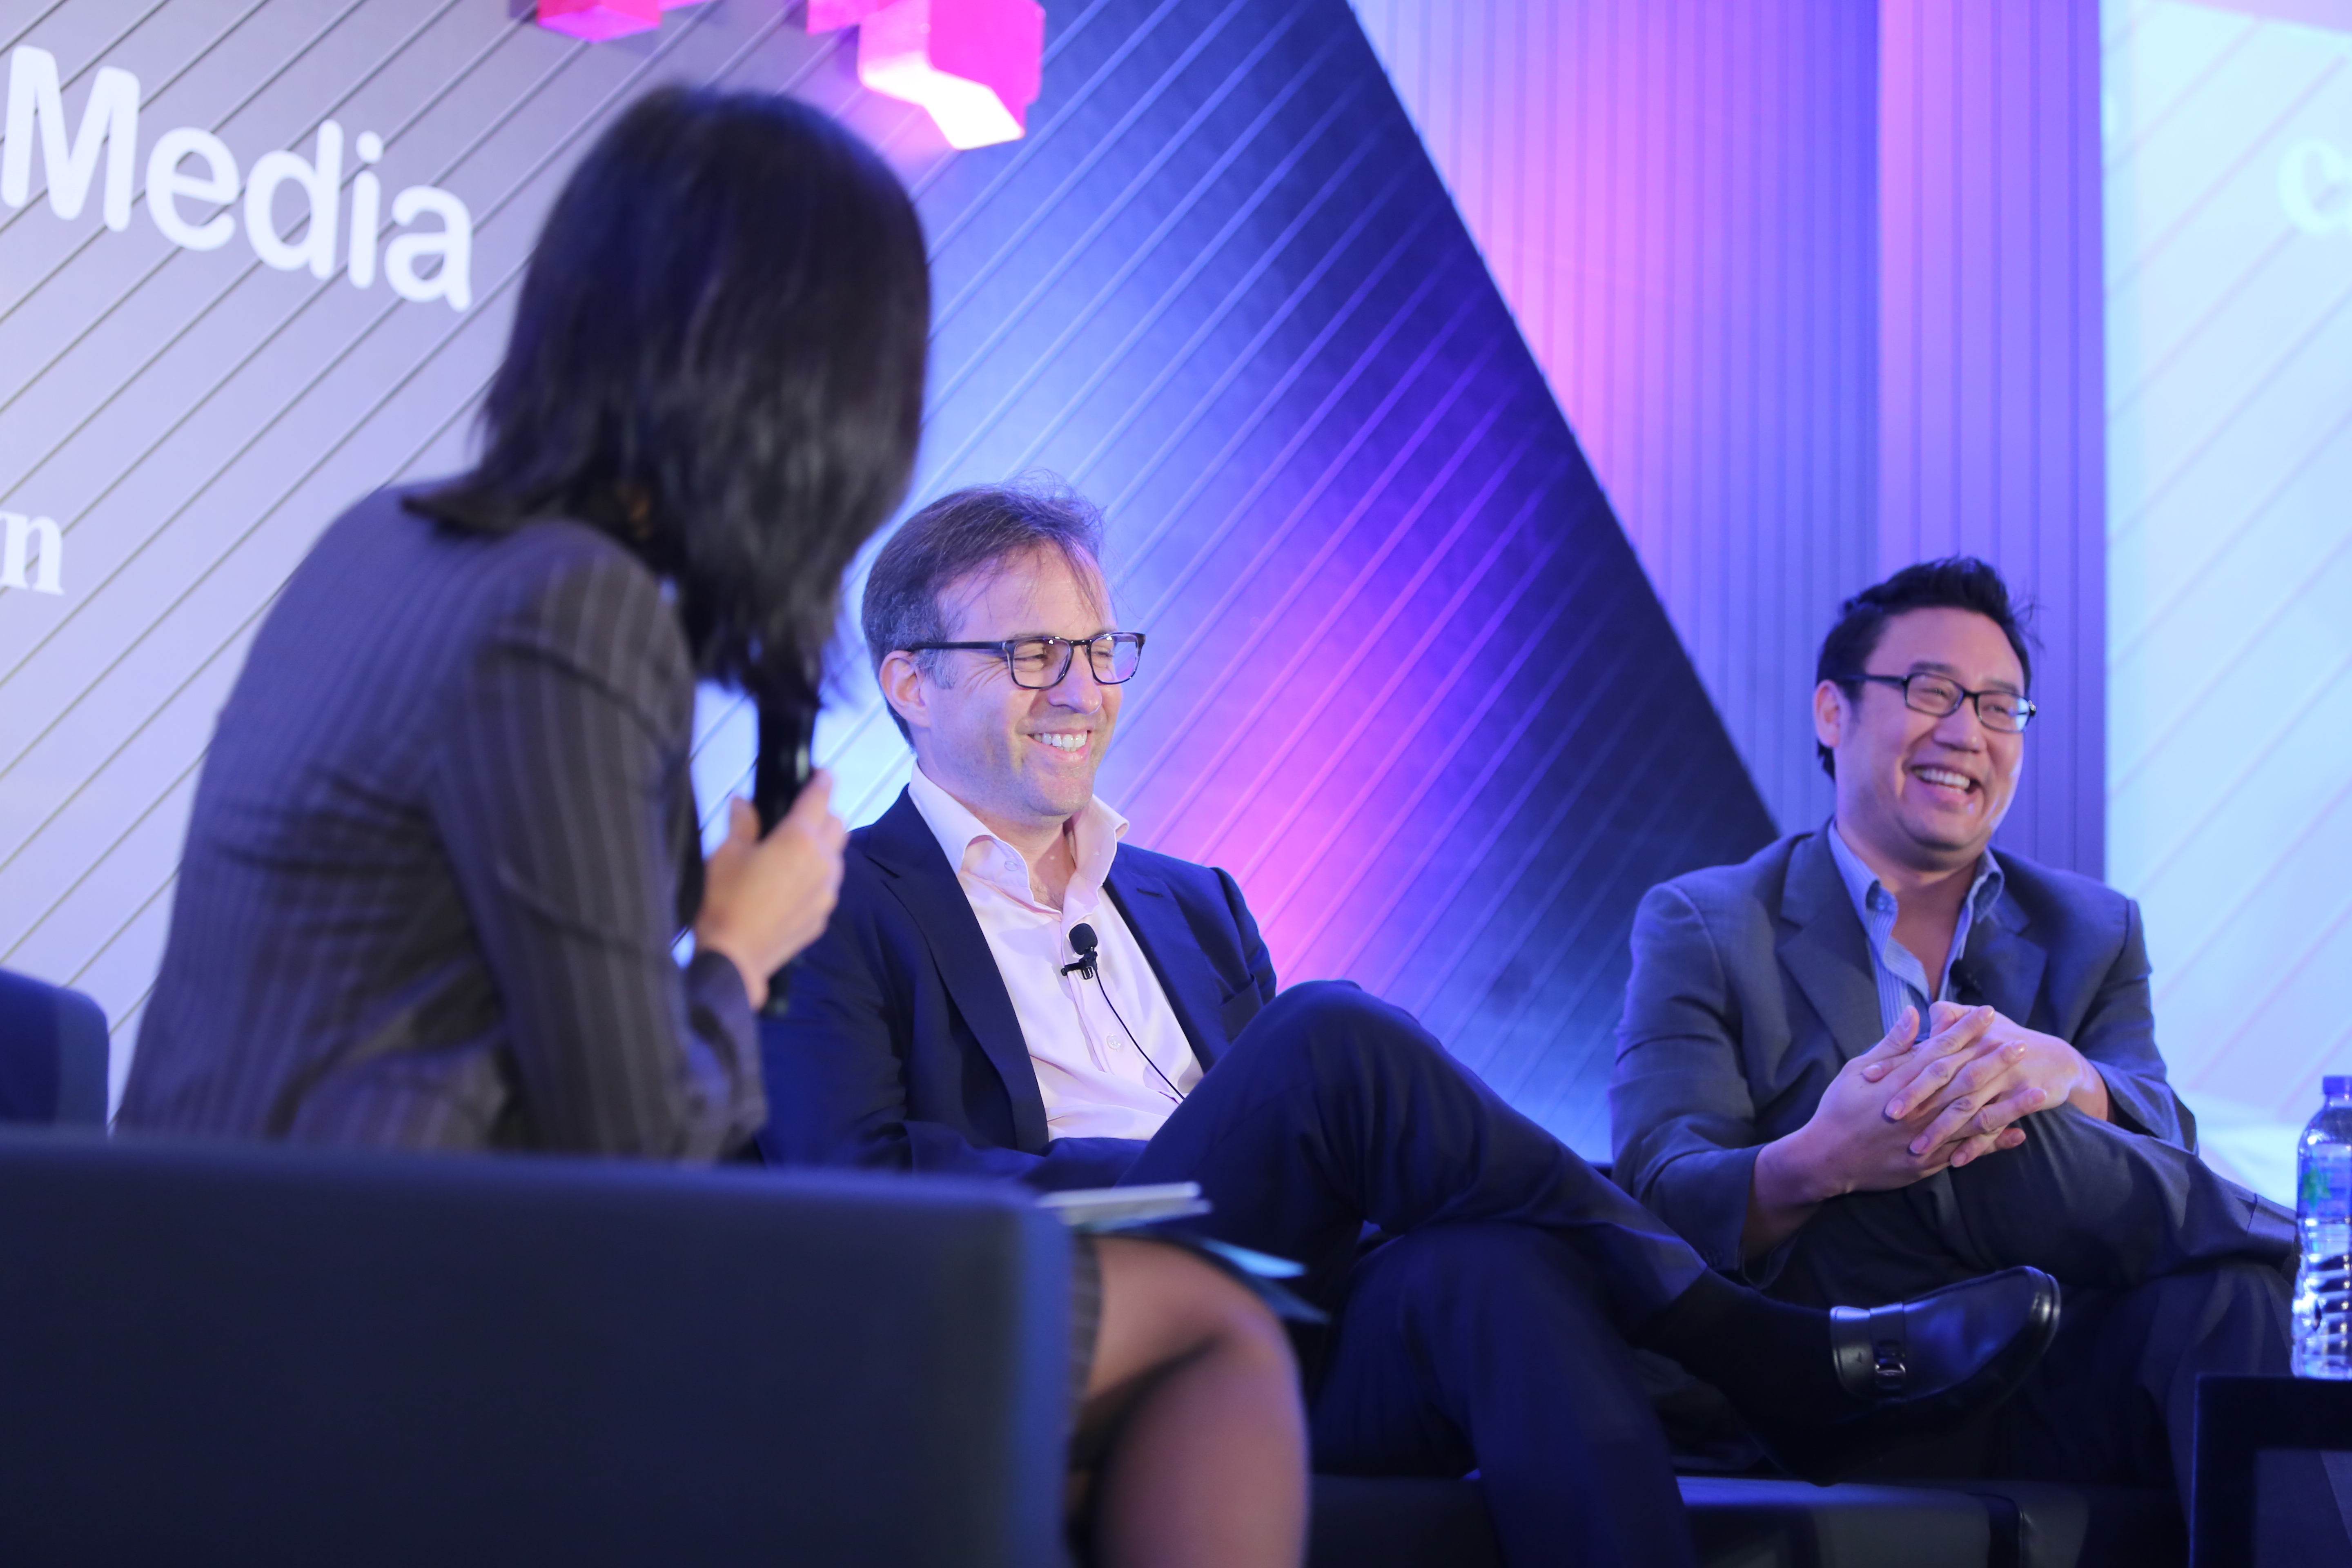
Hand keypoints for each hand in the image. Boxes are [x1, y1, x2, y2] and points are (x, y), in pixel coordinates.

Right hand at [692, 772, 847, 1009]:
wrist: (734, 958)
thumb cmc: (726, 901)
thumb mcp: (726, 855)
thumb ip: (741, 824)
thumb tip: (742, 802)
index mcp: (799, 839)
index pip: (819, 799)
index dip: (822, 781)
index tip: (823, 773)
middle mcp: (822, 862)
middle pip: (837, 825)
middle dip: (824, 814)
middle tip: (802, 814)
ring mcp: (827, 891)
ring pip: (837, 856)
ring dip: (824, 846)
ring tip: (797, 850)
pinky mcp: (824, 914)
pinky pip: (829, 884)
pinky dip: (818, 875)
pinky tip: (794, 882)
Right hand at [1745, 1005, 2024, 1257]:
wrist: (1826, 1158)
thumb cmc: (1838, 1109)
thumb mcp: (1856, 1069)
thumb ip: (1890, 1045)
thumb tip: (1912, 1014)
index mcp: (1902, 1080)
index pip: (1941, 1048)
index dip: (1966, 1030)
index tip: (1987, 1013)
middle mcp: (1920, 1106)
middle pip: (1965, 1079)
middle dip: (1996, 1061)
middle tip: (2023, 1044)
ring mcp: (1927, 1134)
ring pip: (1976, 1116)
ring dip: (2009, 1103)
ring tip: (2039, 1092)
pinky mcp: (1929, 1160)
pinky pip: (1968, 1150)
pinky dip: (1995, 1142)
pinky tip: (2018, 1134)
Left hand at [1894, 1001, 2107, 1159]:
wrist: (2059, 1058)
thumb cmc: (2008, 1040)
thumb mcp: (1981, 1026)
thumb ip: (1947, 1019)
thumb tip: (1916, 1012)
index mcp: (1967, 1040)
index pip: (1924, 1051)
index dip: (1897, 1063)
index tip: (1868, 1077)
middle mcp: (1982, 1057)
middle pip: (1944, 1077)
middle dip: (1916, 1096)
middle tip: (1889, 1114)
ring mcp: (2002, 1080)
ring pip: (1967, 1107)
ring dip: (1942, 1129)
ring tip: (1916, 1147)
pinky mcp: (2020, 1100)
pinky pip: (1995, 1126)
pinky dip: (1977, 1144)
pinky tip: (1957, 1161)